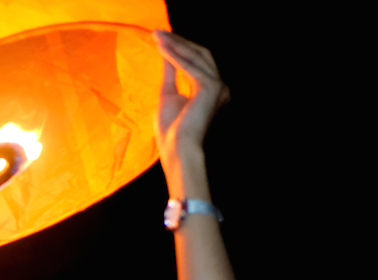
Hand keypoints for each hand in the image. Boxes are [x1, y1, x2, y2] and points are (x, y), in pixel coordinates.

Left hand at [152, 30, 229, 160]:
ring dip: (175, 46)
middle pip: (200, 55)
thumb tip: (166, 54)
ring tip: (158, 37)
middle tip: (158, 33)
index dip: (181, 48)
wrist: (177, 149)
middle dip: (178, 42)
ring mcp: (218, 87)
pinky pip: (190, 67)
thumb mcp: (168, 94)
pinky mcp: (211, 87)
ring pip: (196, 57)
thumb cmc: (171, 130)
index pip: (198, 62)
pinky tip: (163, 49)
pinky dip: (175, 57)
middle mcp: (220, 87)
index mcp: (212, 90)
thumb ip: (170, 73)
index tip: (163, 39)